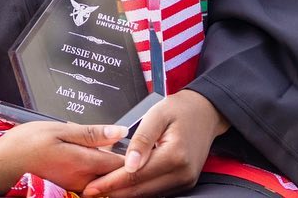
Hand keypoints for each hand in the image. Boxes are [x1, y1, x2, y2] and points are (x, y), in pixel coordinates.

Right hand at [0, 121, 126, 194]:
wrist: (6, 162)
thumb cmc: (28, 142)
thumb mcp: (59, 129)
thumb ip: (92, 133)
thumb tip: (120, 131)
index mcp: (84, 163)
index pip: (122, 163)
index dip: (135, 153)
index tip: (143, 141)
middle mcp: (84, 180)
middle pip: (116, 174)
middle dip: (127, 161)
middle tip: (132, 143)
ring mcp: (78, 186)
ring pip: (106, 178)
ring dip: (113, 165)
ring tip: (113, 148)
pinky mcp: (71, 187)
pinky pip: (94, 180)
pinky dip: (100, 170)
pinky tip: (95, 156)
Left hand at [81, 89, 229, 196]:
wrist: (206, 112)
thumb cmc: (179, 109)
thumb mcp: (157, 115)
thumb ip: (141, 139)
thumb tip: (128, 165)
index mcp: (175, 156)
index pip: (136, 175)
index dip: (112, 183)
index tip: (92, 187)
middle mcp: (182, 173)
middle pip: (142, 190)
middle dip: (114, 192)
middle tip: (91, 192)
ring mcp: (185, 180)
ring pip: (150, 194)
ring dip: (125, 194)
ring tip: (102, 190)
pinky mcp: (184, 181)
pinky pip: (158, 190)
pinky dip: (139, 189)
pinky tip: (123, 186)